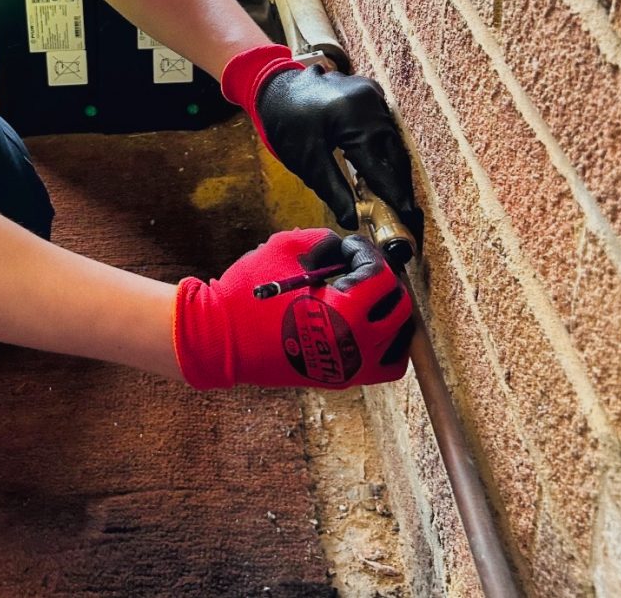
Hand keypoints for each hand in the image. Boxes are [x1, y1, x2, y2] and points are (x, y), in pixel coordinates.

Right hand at [173, 229, 413, 389]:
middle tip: (362, 267)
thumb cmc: (250, 294)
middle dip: (385, 280)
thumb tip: (346, 249)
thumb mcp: (287, 249)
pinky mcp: (338, 379)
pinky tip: (363, 323)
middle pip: (400, 309)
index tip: (349, 246)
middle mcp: (356, 347)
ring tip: (371, 297)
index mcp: (346, 314)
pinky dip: (383, 343)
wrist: (220, 339)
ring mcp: (349, 369)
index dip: (367, 253)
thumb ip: (325, 242)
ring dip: (392, 315)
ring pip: (399, 344)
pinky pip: (380, 364)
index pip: (381, 276)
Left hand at [221, 45, 422, 245]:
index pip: (381, 167)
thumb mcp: (307, 161)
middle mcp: (370, 101)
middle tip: (405, 213)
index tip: (406, 218)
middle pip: (395, 152)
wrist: (274, 89)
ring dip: (393, 167)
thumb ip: (333, 191)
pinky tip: (382, 169)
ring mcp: (372, 93)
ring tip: (395, 196)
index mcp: (354, 117)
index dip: (394, 196)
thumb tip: (353, 221)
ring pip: (392, 139)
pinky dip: (384, 149)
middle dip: (399, 184)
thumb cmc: (286, 123)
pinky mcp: (370, 93)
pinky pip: (385, 126)